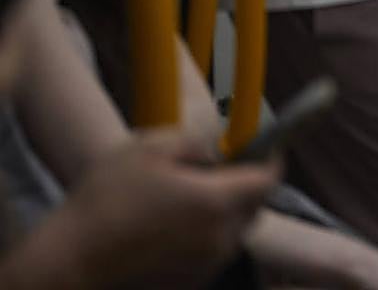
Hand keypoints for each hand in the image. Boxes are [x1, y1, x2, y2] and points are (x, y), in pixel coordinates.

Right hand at [61, 131, 277, 288]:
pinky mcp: (191, 284)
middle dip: (249, 183)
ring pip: (236, 230)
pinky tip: (175, 225)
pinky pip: (215, 253)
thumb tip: (223, 143)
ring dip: (227, 211)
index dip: (270, 158)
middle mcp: (220, 238)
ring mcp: (207, 265)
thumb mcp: (148, 150)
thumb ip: (196, 140)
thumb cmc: (105, 202)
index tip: (265, 146)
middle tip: (225, 168)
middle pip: (256, 206)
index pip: (268, 178)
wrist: (68, 264)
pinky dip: (207, 235)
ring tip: (191, 196)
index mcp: (216, 201)